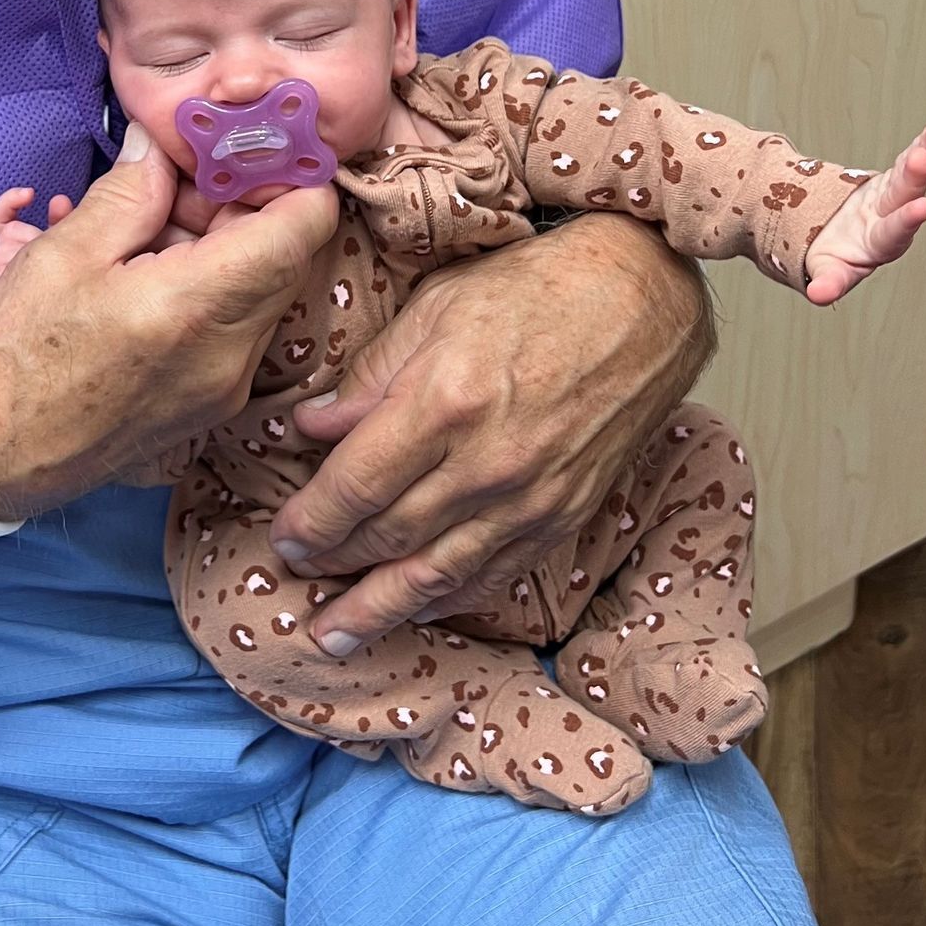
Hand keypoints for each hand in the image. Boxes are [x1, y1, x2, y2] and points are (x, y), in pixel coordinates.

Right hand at [0, 126, 337, 522]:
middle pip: (277, 253)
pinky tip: (123, 267)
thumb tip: (162, 142)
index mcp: (198, 306)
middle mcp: (230, 354)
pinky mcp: (208, 402)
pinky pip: (223, 325)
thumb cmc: (15, 359)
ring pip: (249, 287)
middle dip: (231, 205)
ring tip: (125, 226)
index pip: (304, 224)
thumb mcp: (65, 254)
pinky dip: (189, 285)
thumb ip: (130, 191)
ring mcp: (224, 386)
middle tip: (165, 181)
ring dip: (203, 244)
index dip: (286, 173)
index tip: (243, 148)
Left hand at [269, 217, 711, 655]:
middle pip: (390, 535)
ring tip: (336, 636)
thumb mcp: (436, 307)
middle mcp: (487, 462)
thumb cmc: (537, 290)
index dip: (312, 519)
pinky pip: (496, 574)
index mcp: (445, 402)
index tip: (283, 536)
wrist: (643, 301)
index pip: (357, 484)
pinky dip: (450, 599)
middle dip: (334, 563)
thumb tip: (310, 428)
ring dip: (380, 609)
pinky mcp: (566, 514)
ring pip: (439, 573)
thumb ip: (369, 376)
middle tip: (295, 575)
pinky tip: (417, 611)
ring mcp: (531, 497)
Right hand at [804, 116, 925, 306]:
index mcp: (878, 245)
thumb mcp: (827, 271)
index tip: (921, 208)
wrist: (836, 240)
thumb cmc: (833, 258)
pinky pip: (910, 158)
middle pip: (905, 196)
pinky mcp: (894, 180)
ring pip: (912, 174)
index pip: (893, 234)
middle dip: (914, 177)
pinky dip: (924, 142)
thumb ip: (828, 283)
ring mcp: (895, 197)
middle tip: (921, 159)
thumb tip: (818, 295)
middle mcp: (893, 219)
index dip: (905, 221)